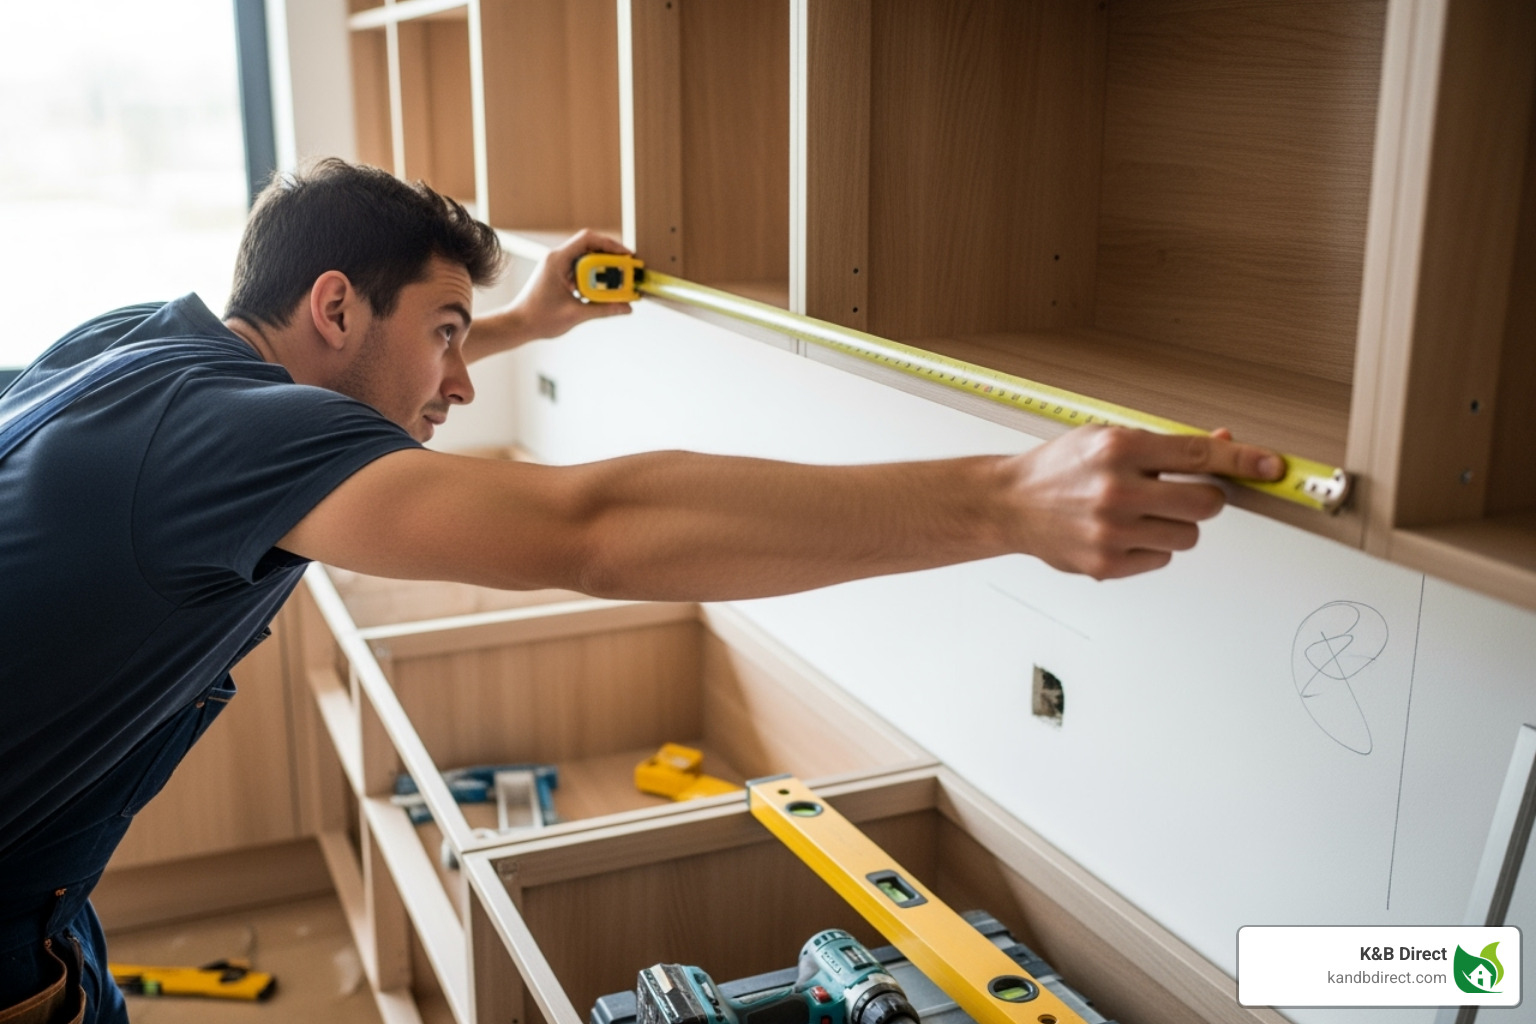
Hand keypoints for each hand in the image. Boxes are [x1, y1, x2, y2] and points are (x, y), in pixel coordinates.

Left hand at [518, 230, 635, 337]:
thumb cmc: (539, 318)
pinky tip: (604, 290)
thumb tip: (627, 307)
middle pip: (590, 248)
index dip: (610, 244)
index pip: (588, 239)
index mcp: (558, 260)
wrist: (518, 325)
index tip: (627, 256)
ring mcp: (557, 267)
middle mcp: (557, 258)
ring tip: (619, 280)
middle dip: (611, 257)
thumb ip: (604, 310)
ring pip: (586, 259)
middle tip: (628, 269)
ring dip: (603, 268)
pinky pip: (581, 270)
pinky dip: (594, 277)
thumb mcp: (575, 314)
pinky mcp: (559, 276)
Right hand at [1003, 425, 1284, 579]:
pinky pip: (1162, 559)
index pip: (1199, 455)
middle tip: (1178, 494)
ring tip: (1140, 514)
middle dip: (1202, 499)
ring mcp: (1112, 530)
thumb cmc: (1060, 468)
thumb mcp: (1108, 439)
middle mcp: (1116, 488)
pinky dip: (1150, 548)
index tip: (1273, 467)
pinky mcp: (1107, 563)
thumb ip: (1165, 446)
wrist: (1010, 503)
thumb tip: (1222, 445)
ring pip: (1188, 537)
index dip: (1243, 461)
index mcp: (1119, 448)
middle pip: (1205, 504)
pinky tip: (1120, 533)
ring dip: (1175, 526)